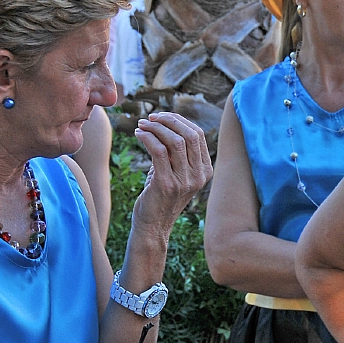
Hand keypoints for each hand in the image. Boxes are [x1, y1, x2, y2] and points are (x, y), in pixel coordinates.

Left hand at [131, 112, 212, 233]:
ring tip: (142, 125)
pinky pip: (158, 151)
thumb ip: (176, 152)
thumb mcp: (176, 172)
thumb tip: (166, 123)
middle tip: (151, 117)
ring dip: (156, 128)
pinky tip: (138, 134)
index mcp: (205, 170)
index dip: (179, 120)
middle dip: (168, 120)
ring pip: (175, 141)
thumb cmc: (161, 196)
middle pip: (190, 134)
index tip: (161, 117)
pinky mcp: (167, 184)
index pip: (198, 135)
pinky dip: (147, 138)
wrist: (153, 225)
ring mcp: (185, 181)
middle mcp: (199, 175)